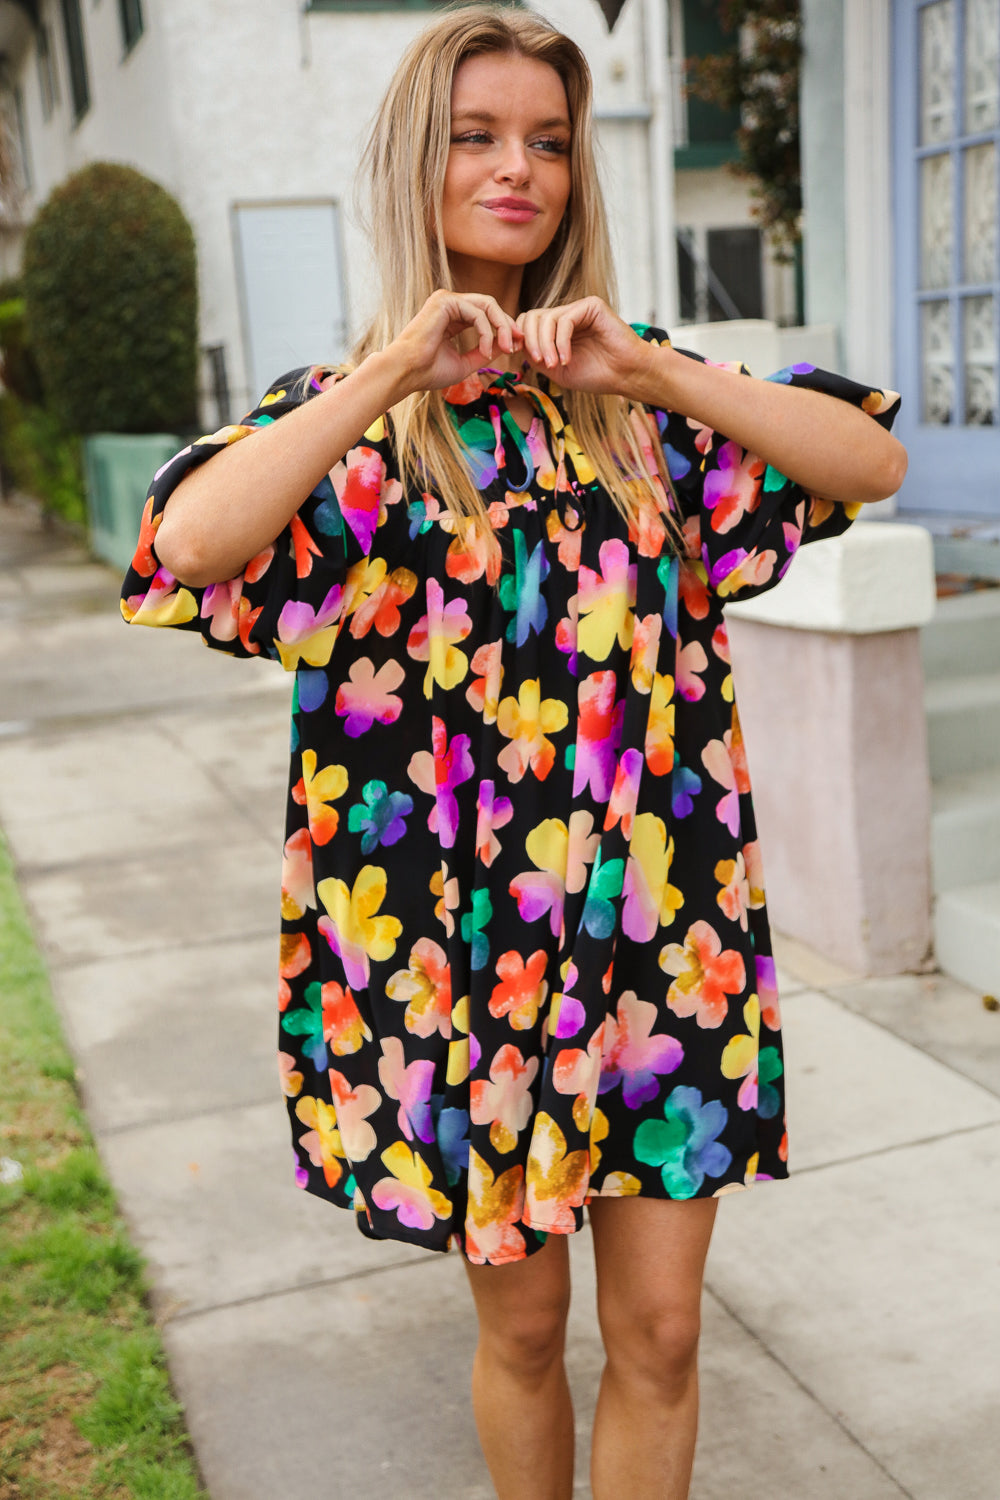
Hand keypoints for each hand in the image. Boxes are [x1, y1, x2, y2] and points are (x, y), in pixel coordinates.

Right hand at [385, 289, 523, 397]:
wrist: (407, 373)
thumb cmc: (428, 372)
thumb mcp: (465, 363)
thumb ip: (484, 352)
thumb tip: (507, 345)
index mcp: (452, 316)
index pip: (485, 314)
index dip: (503, 328)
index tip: (516, 345)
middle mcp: (449, 304)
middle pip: (490, 306)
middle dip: (507, 324)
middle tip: (518, 343)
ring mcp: (446, 300)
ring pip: (487, 305)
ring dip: (501, 328)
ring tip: (506, 349)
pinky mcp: (445, 301)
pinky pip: (477, 313)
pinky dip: (487, 332)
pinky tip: (485, 350)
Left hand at [515, 297, 655, 397]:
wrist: (627, 375)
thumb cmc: (596, 375)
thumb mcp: (557, 369)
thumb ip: (536, 355)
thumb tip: (515, 344)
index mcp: (557, 329)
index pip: (527, 323)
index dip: (520, 339)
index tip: (522, 359)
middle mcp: (566, 315)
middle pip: (531, 317)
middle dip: (530, 341)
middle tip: (538, 362)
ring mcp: (578, 309)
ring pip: (546, 318)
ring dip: (545, 344)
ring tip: (554, 364)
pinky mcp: (591, 306)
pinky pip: (564, 320)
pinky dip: (560, 342)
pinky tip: (566, 359)